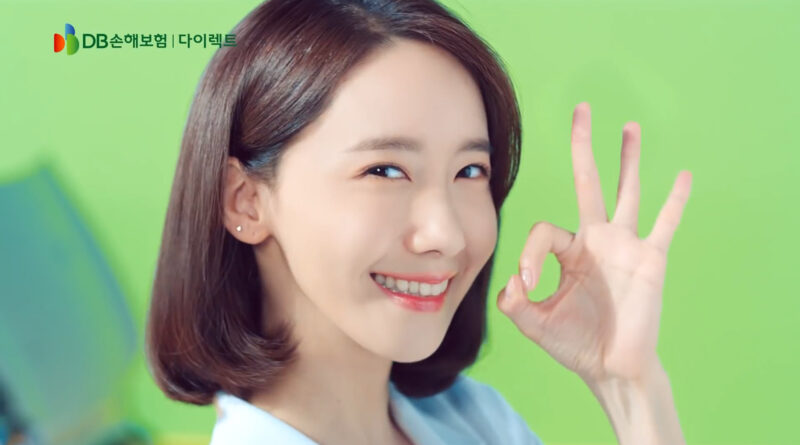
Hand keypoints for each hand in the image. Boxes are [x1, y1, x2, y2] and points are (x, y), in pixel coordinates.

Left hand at [497, 102, 692, 383]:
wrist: (611, 368)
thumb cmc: (575, 344)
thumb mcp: (535, 323)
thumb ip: (515, 304)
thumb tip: (511, 283)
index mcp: (568, 251)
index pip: (544, 231)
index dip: (531, 255)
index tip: (528, 285)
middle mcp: (597, 239)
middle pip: (589, 182)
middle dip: (583, 146)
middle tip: (581, 110)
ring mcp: (625, 246)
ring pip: (627, 192)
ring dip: (629, 159)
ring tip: (629, 126)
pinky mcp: (651, 260)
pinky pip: (665, 225)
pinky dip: (675, 201)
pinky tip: (684, 175)